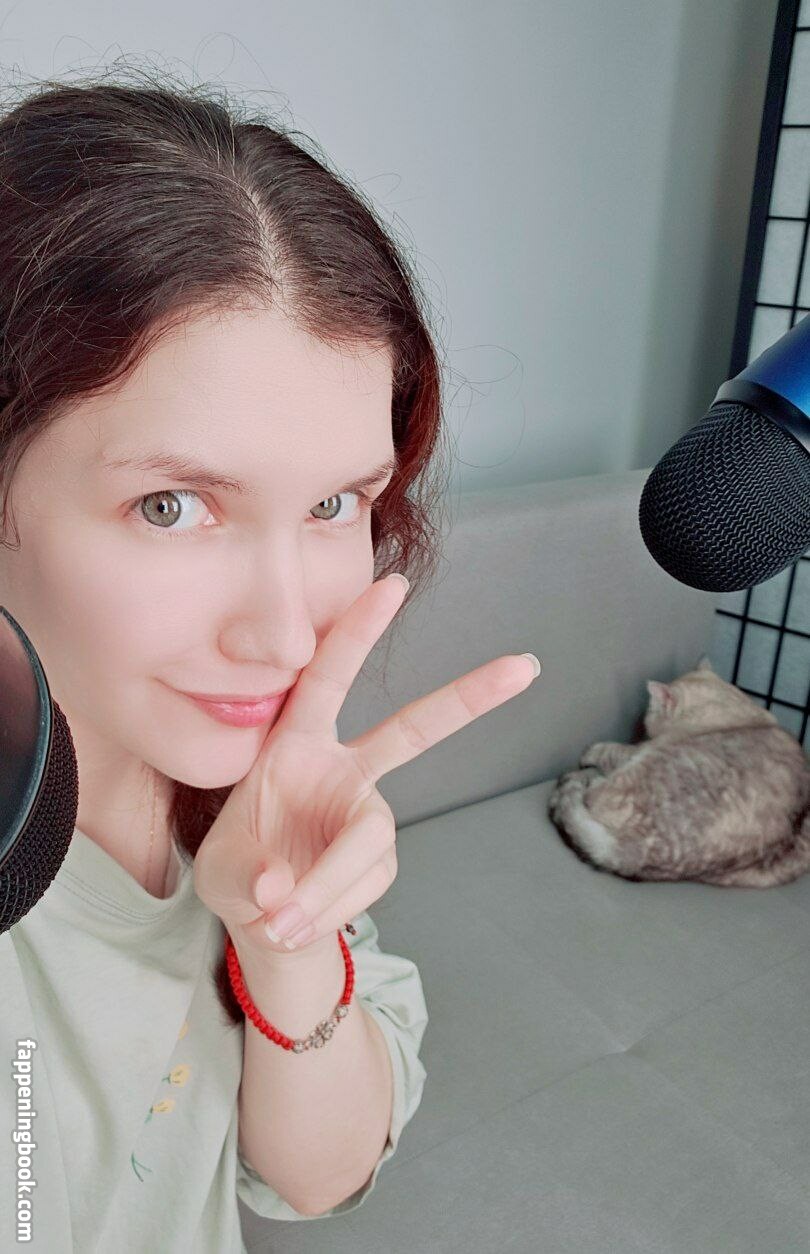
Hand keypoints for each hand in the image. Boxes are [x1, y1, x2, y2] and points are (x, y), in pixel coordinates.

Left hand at [192, 573, 540, 958]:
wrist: (263, 921)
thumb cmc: (240, 873)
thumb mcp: (220, 870)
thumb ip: (247, 875)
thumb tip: (283, 889)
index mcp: (295, 744)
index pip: (327, 678)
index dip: (357, 632)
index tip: (392, 584)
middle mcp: (344, 769)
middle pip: (414, 730)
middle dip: (468, 698)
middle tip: (524, 666)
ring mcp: (368, 814)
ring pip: (367, 842)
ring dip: (325, 885)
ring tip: (279, 921)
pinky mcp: (381, 860)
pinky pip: (358, 888)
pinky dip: (323, 910)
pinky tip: (292, 923)